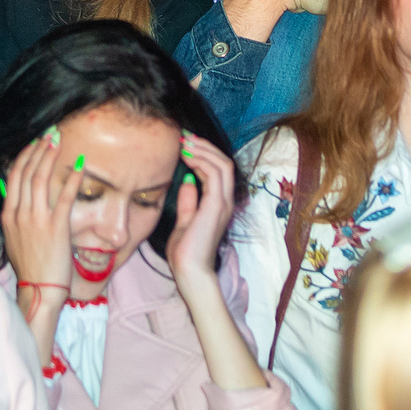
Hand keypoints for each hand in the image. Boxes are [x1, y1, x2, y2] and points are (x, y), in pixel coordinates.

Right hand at [1, 127, 87, 295]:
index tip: (36, 143)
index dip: (25, 156)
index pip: (13, 176)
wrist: (39, 290)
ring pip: (40, 179)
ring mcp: (37, 221)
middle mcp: (20, 214)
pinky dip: (72, 179)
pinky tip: (80, 166)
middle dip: (39, 149)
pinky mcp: (56, 228)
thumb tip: (15, 193)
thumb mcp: (15, 238)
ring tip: (59, 141)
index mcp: (8, 216)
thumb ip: (15, 215)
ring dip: (51, 156)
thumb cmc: (31, 266)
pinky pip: (65, 198)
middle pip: (27, 172)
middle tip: (50, 134)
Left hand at [165, 132, 240, 291]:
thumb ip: (189, 201)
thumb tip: (187, 181)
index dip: (204, 154)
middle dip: (204, 146)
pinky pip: (213, 175)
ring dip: (203, 149)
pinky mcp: (216, 206)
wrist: (190, 273)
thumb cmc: (186, 254)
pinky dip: (201, 161)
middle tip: (185, 136)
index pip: (219, 170)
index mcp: (219, 205)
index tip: (185, 144)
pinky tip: (186, 156)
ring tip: (185, 142)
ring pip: (222, 164)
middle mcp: (225, 201)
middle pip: (223, 162)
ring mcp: (222, 203)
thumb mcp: (185, 221)